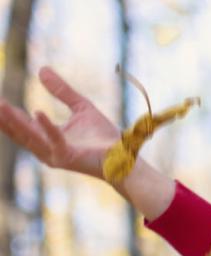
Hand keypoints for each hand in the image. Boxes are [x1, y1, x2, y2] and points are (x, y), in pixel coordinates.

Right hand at [0, 67, 119, 180]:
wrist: (124, 155)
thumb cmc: (104, 136)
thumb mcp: (80, 107)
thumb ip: (62, 91)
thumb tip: (41, 69)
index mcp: (48, 138)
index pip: (22, 126)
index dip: (8, 114)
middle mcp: (47, 149)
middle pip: (20, 133)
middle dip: (4, 119)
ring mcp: (56, 155)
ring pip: (30, 137)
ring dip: (15, 122)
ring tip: (1, 106)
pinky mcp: (68, 157)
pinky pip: (55, 140)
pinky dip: (46, 126)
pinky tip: (37, 112)